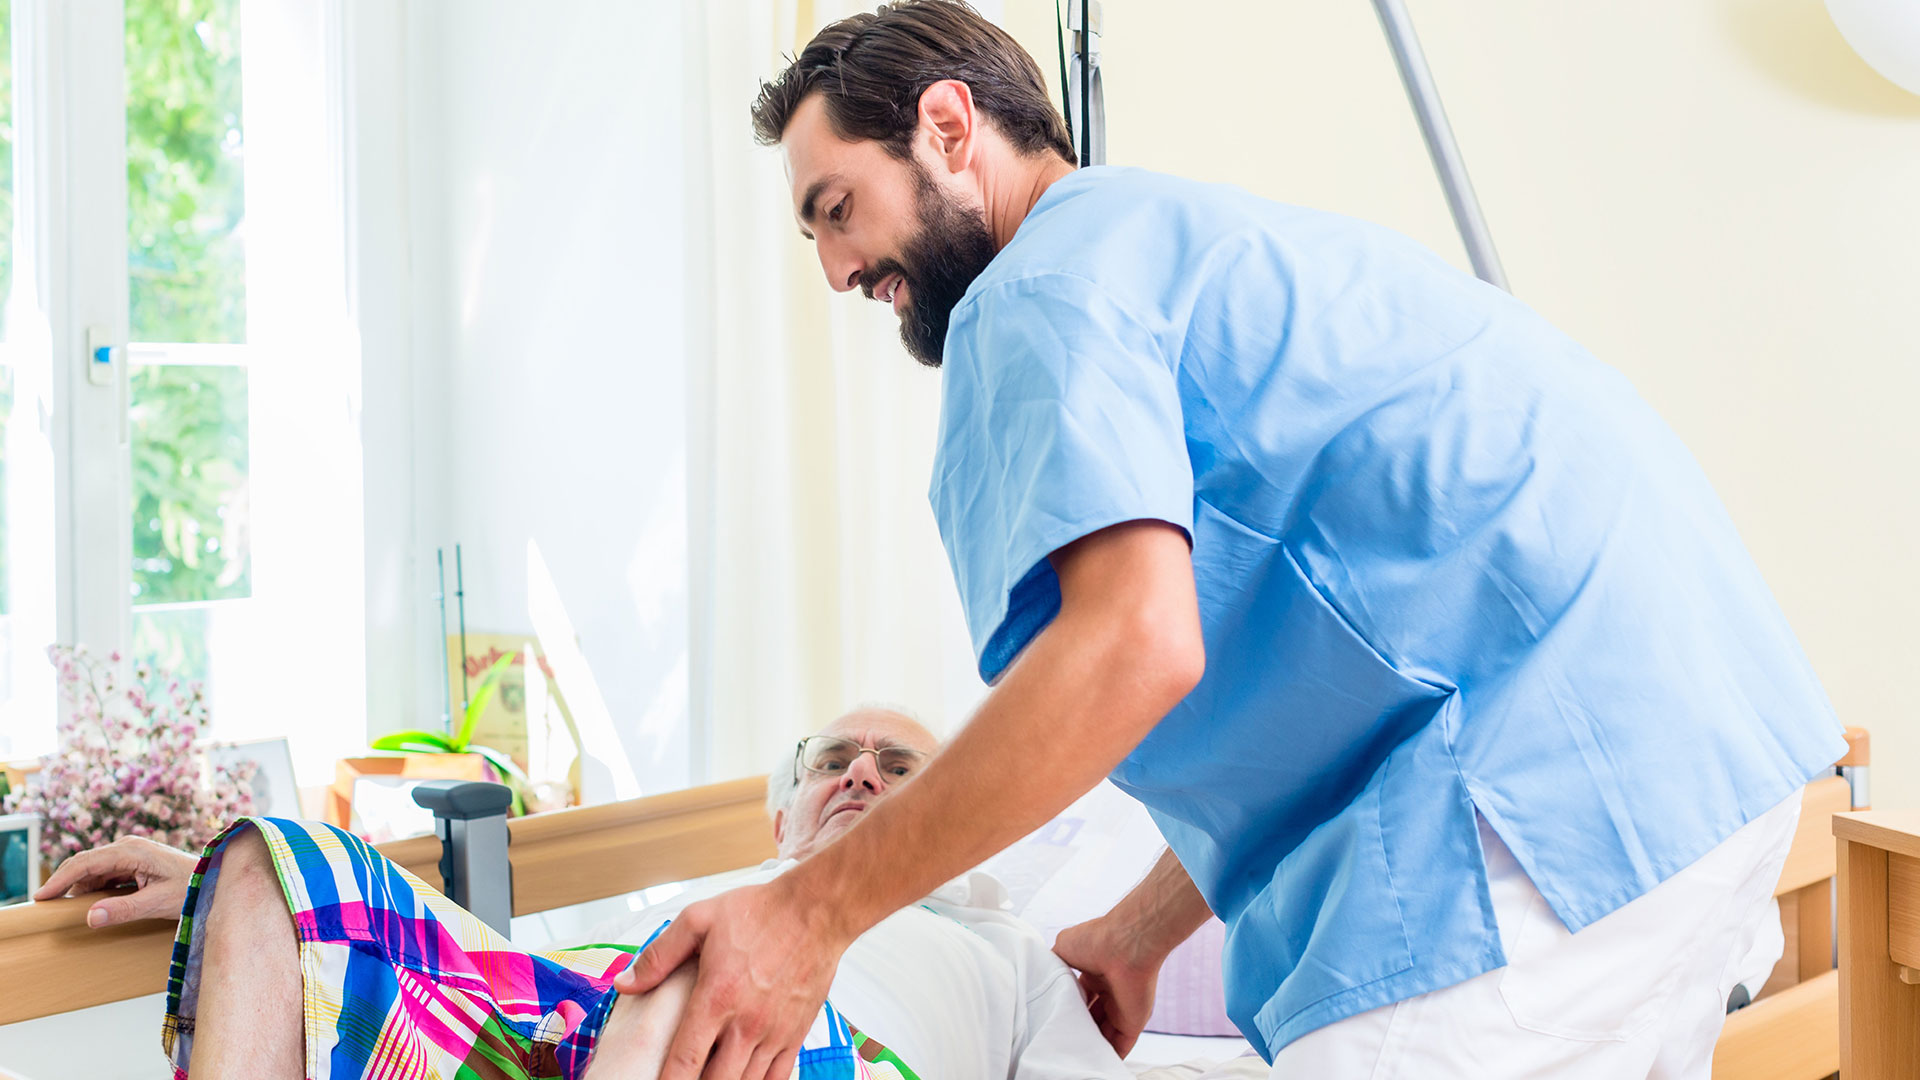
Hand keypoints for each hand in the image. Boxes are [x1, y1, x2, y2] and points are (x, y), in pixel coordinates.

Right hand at [32, 835, 199, 927]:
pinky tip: (88, 904)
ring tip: (65, 909)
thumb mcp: (158, 902)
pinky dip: (93, 889)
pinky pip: (104, 875)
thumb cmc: (192, 888)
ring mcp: (130, 854)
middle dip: (64, 884)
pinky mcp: (133, 863)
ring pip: (93, 871)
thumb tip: (90, 917)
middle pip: (84, 864)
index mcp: (132, 850)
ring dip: (80, 888)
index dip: (60, 879)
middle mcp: (127, 847)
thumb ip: (124, 910)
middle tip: (46, 907)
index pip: (85, 862)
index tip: (41, 897)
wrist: (216, 879)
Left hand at [612, 878, 851, 1079]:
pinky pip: (777, 1078)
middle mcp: (746, 1023)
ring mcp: (774, 1032)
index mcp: (716, 998)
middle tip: (686, 1079)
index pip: (684, 1061)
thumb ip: (659, 956)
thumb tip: (626, 983)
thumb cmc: (760, 912)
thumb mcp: (698, 920)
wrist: (815, 910)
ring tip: (711, 1077)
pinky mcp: (796, 1033)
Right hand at [1054, 915, 1163, 1057]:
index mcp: (1094, 973)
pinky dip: (1108, 1055)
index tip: (1054, 1016)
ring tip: (1071, 1052)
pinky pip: (1120, 1045)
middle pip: (1091, 1017)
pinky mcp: (1132, 1023)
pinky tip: (1093, 1061)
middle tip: (1061, 1036)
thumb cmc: (1096, 940)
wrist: (1124, 946)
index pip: (1080, 997)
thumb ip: (1055, 961)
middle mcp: (1109, 991)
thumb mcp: (1064, 945)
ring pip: (1104, 1033)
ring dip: (1090, 1042)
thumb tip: (1046, 971)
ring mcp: (1122, 1008)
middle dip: (1078, 1026)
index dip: (1068, 1006)